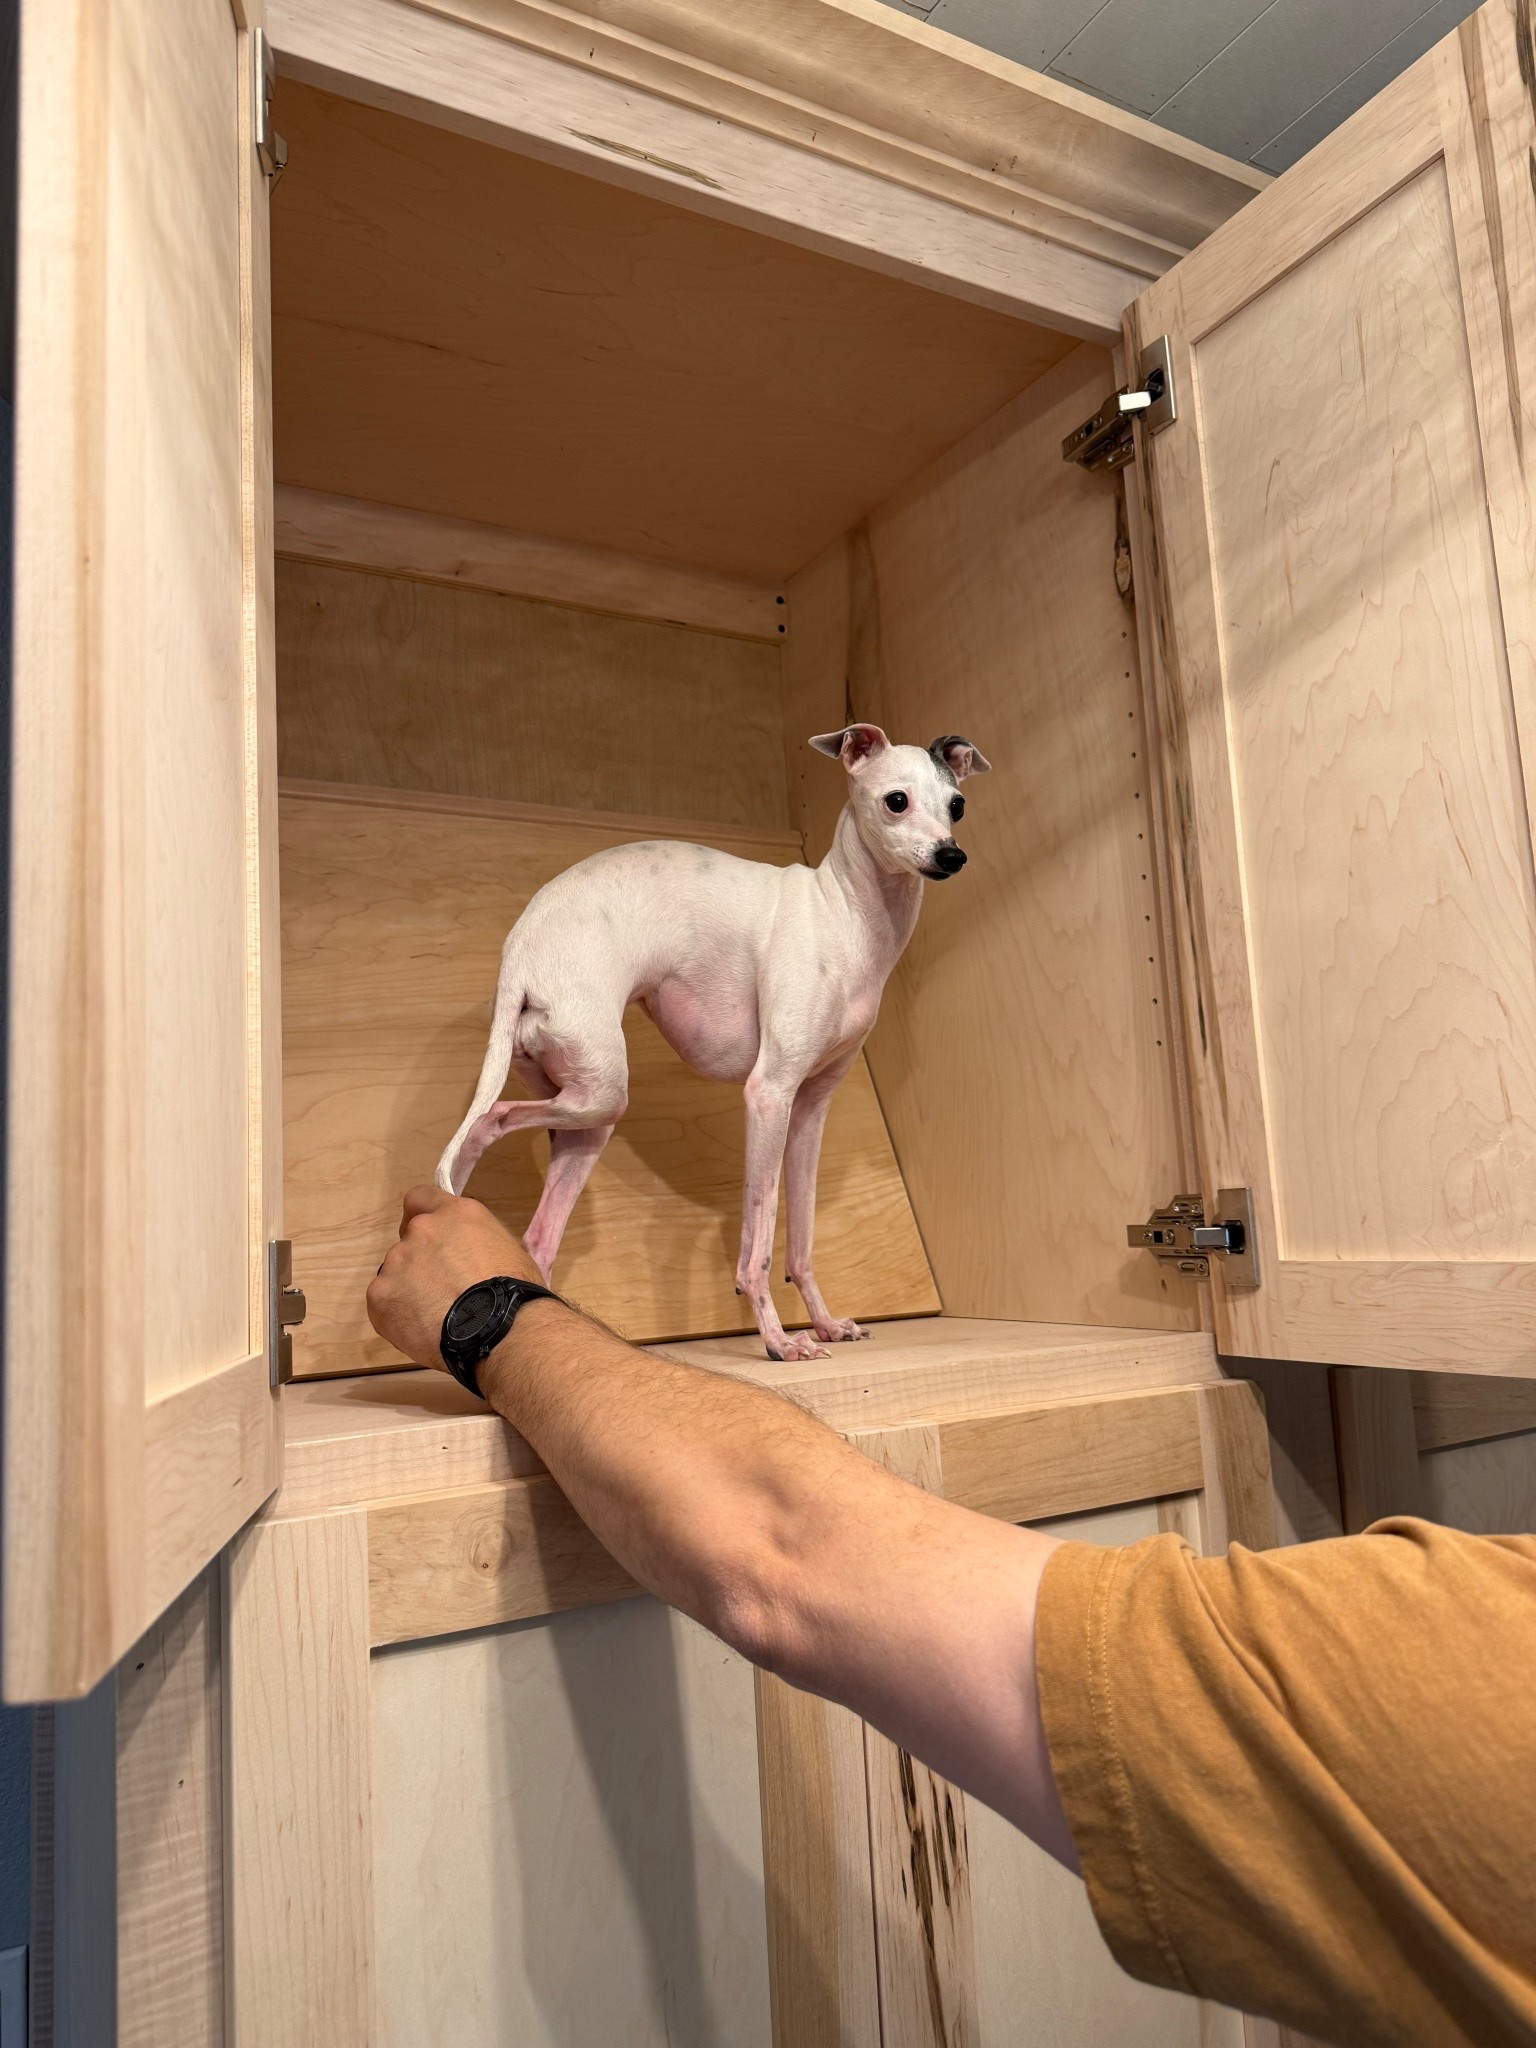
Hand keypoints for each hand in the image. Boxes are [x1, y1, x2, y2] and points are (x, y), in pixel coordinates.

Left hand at [367, 1184, 542, 1369]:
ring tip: (436, 1318)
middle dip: (421, 1262)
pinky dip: (399, 1316)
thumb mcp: (506, 1249)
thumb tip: (469, 1258)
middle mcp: (421, 1230)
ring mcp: (396, 1262)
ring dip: (410, 1290)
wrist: (500, 1332)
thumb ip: (475, 1243)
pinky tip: (423, 1330)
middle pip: (409, 1241)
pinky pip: (384, 1303)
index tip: (429, 1238)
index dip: (422, 1216)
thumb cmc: (516, 1293)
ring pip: (396, 1274)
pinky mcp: (379, 1295)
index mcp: (455, 1214)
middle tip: (442, 1290)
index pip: (419, 1198)